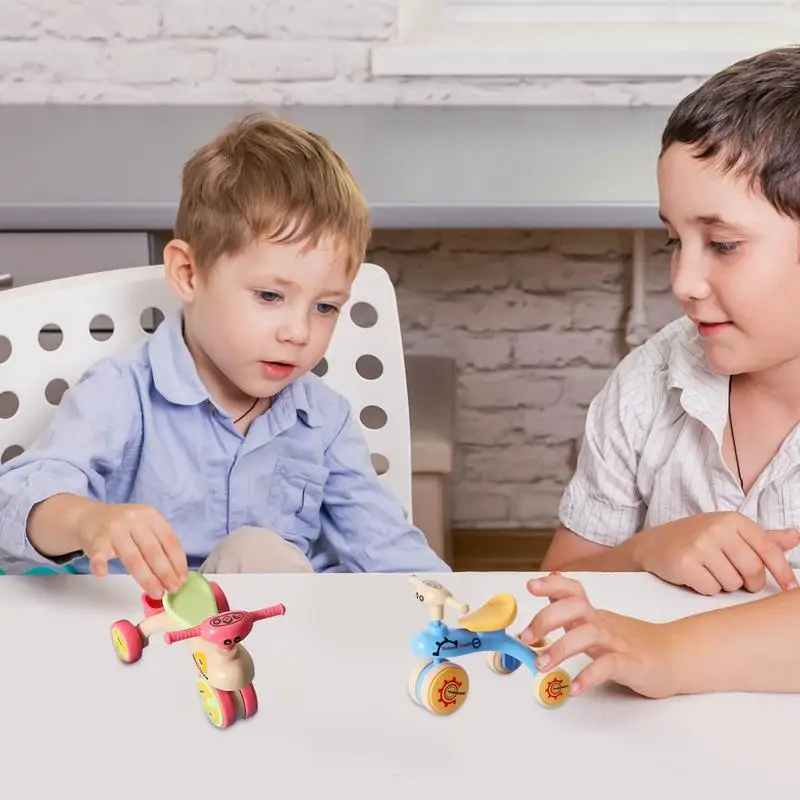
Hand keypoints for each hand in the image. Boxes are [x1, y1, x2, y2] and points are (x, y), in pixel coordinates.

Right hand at [76, 502, 187, 597]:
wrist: (88, 517)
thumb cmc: (121, 526)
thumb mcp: (144, 526)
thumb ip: (158, 543)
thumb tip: (175, 573)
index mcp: (150, 516)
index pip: (169, 540)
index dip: (178, 561)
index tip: (182, 578)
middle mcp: (134, 520)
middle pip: (153, 550)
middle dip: (165, 573)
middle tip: (173, 589)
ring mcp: (114, 529)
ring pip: (133, 557)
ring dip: (146, 578)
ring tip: (156, 593)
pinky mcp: (96, 539)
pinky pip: (99, 554)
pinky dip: (101, 565)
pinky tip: (103, 574)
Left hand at [522, 573, 676, 698]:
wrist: (672, 657)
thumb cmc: (630, 641)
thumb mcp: (596, 622)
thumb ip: (572, 611)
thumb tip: (548, 590)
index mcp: (592, 614)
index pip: (573, 590)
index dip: (552, 585)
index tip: (531, 585)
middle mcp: (602, 623)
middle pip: (575, 608)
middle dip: (546, 618)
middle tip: (526, 637)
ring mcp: (617, 642)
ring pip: (588, 635)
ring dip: (561, 648)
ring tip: (542, 664)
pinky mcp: (630, 664)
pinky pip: (608, 666)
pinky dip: (589, 676)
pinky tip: (574, 687)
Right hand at [633, 512, 798, 595]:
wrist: (653, 544)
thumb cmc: (696, 539)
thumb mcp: (729, 532)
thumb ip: (763, 537)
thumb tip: (796, 537)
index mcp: (733, 520)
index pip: (768, 550)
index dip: (783, 572)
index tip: (790, 588)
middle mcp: (717, 529)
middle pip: (753, 571)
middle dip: (748, 582)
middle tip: (736, 578)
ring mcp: (700, 545)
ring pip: (733, 583)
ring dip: (725, 585)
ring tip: (710, 572)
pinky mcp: (685, 563)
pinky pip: (711, 589)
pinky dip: (706, 589)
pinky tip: (696, 576)